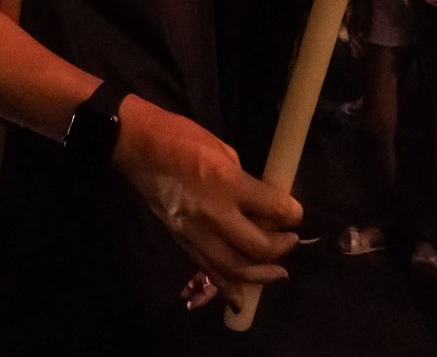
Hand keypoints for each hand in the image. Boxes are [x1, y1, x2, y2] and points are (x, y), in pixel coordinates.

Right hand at [114, 97, 301, 312]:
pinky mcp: (181, 243)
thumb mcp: (225, 152)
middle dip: (282, 247)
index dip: (293, 214)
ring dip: (261, 275)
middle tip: (292, 242)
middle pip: (257, 246)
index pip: (273, 208)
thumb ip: (245, 181)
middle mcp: (214, 214)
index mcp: (228, 184)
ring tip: (279, 273)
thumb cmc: (184, 139)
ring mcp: (195, 233)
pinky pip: (208, 271)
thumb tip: (264, 202)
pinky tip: (243, 297)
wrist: (139, 148)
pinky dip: (227, 288)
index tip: (297, 215)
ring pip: (234, 268)